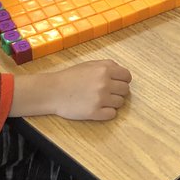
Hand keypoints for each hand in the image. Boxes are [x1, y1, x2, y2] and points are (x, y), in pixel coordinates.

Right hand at [14, 60, 132, 120]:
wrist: (52, 91)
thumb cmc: (69, 77)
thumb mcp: (89, 65)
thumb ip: (107, 66)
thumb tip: (121, 72)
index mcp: (104, 69)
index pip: (127, 76)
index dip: (123, 80)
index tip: (117, 84)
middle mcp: (105, 83)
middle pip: (125, 90)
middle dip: (118, 92)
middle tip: (107, 93)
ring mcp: (100, 99)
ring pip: (120, 103)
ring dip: (112, 102)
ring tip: (100, 100)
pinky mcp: (95, 112)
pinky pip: (112, 114)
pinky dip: (107, 112)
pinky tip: (98, 108)